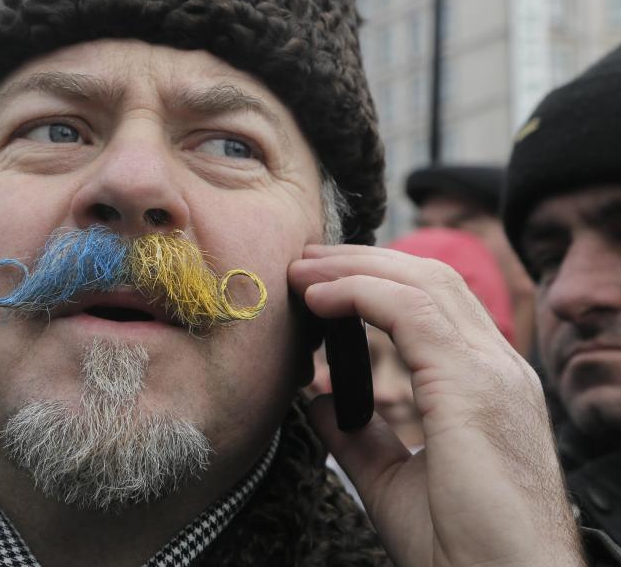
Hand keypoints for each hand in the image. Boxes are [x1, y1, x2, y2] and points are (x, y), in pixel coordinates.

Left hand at [289, 244, 581, 566]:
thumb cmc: (459, 548)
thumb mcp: (392, 479)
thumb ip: (358, 434)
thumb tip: (318, 399)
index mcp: (485, 384)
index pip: (433, 304)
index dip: (374, 282)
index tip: (318, 284)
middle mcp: (497, 367)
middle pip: (428, 279)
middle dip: (361, 262)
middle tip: (303, 262)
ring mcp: (492, 371)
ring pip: (422, 283)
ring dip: (354, 268)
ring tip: (302, 271)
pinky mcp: (474, 385)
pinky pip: (411, 312)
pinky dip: (360, 293)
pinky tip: (319, 298)